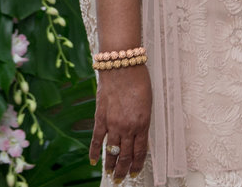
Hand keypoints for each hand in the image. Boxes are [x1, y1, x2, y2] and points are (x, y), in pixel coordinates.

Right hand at [90, 64, 151, 181]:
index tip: (135, 172)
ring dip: (111, 165)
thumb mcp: (147, 103)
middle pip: (125, 155)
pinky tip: (94, 161)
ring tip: (111, 175)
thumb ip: (142, 120)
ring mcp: (113, 124)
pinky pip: (96, 140)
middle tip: (122, 179)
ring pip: (112, 151)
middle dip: (124, 170)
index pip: (140, 151)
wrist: (122, 67)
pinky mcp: (100, 118)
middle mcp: (128, 127)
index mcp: (143, 123)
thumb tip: (138, 133)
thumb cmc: (139, 81)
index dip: (137, 164)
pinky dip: (94, 151)